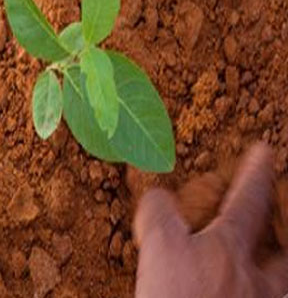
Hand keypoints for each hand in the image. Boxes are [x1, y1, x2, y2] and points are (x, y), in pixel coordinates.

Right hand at [134, 143, 287, 297]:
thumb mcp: (158, 247)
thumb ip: (160, 215)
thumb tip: (158, 195)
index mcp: (230, 248)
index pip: (248, 201)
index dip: (255, 173)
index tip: (265, 150)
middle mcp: (256, 280)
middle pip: (282, 255)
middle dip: (282, 236)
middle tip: (282, 223)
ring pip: (277, 286)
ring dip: (275, 275)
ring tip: (269, 272)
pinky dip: (260, 295)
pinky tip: (247, 295)